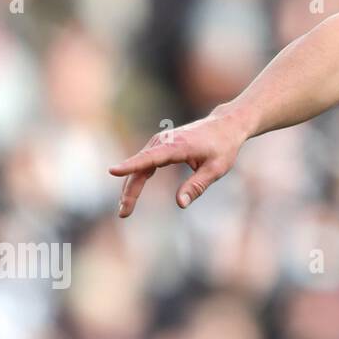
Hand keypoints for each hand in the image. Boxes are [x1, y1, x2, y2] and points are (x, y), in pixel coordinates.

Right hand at [109, 109, 246, 216]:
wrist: (225, 125)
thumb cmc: (223, 147)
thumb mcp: (216, 169)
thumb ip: (197, 185)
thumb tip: (180, 204)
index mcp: (178, 146)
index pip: (150, 158)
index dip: (131, 165)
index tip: (113, 171)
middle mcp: (164, 141)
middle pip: (140, 167)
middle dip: (129, 190)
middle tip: (124, 213)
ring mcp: (160, 142)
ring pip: (140, 166)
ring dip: (130, 187)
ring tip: (125, 209)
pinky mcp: (160, 145)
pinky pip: (144, 163)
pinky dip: (137, 178)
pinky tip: (131, 194)